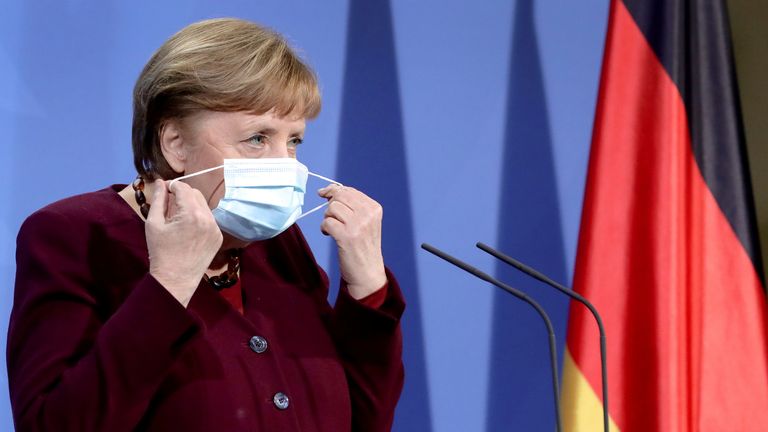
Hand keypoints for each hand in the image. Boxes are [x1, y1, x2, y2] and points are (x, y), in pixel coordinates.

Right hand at [145, 180, 222, 306]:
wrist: (175, 279)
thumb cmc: (161, 252)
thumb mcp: (154, 223)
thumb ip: (159, 199)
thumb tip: (160, 182)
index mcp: (191, 214)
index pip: (184, 188)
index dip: (172, 185)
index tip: (164, 189)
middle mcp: (208, 219)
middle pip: (195, 194)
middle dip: (182, 194)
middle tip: (169, 203)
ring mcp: (216, 228)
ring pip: (203, 205)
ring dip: (191, 205)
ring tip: (177, 217)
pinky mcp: (218, 237)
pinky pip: (208, 218)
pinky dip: (198, 217)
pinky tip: (187, 228)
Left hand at [319, 185, 386, 298]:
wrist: (368, 272)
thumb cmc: (363, 246)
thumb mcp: (366, 222)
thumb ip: (353, 205)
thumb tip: (330, 190)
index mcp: (374, 208)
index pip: (350, 191)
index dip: (334, 191)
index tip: (324, 193)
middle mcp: (368, 214)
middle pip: (339, 196)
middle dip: (330, 204)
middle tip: (330, 216)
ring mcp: (358, 225)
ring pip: (332, 208)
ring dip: (327, 217)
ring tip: (333, 228)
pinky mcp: (347, 237)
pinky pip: (327, 222)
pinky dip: (324, 228)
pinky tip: (329, 234)